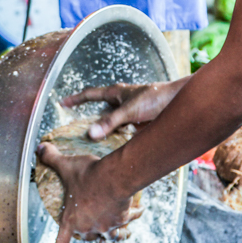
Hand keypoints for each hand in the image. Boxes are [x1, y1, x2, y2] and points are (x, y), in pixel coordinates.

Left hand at [37, 145, 136, 242]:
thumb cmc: (88, 174)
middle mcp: (89, 228)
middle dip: (90, 234)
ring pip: (111, 236)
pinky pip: (128, 221)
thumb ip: (52, 158)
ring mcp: (107, 226)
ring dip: (114, 232)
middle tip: (93, 224)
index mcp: (71, 221)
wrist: (115, 177)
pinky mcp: (123, 219)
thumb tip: (39, 148)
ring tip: (118, 222)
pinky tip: (138, 208)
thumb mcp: (67, 165)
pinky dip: (133, 215)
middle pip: (88, 238)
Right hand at [61, 79, 185, 140]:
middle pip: (99, 112)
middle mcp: (121, 103)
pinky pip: (122, 133)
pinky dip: (116, 140)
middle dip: (88, 121)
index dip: (75, 99)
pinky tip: (112, 149)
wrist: (179, 103)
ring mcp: (129, 114)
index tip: (62, 103)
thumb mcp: (130, 110)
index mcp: (116, 93)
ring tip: (92, 146)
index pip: (90, 94)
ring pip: (111, 125)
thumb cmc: (156, 99)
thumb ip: (110, 122)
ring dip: (104, 133)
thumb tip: (91, 133)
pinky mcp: (138, 125)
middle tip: (74, 132)